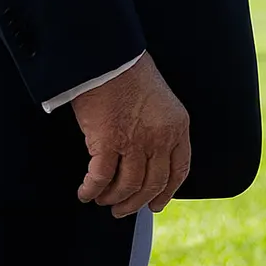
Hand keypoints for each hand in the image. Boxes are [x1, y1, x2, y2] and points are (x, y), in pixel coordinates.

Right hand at [72, 53, 192, 217]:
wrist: (108, 56)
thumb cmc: (127, 71)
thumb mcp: (159, 100)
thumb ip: (158, 127)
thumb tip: (146, 155)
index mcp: (177, 126)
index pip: (179, 170)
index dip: (167, 192)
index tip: (156, 203)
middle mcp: (160, 138)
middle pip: (153, 183)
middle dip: (136, 202)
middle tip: (122, 209)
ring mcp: (135, 142)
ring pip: (128, 186)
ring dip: (113, 198)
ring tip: (102, 200)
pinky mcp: (108, 142)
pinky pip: (101, 177)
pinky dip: (92, 189)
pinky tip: (86, 192)